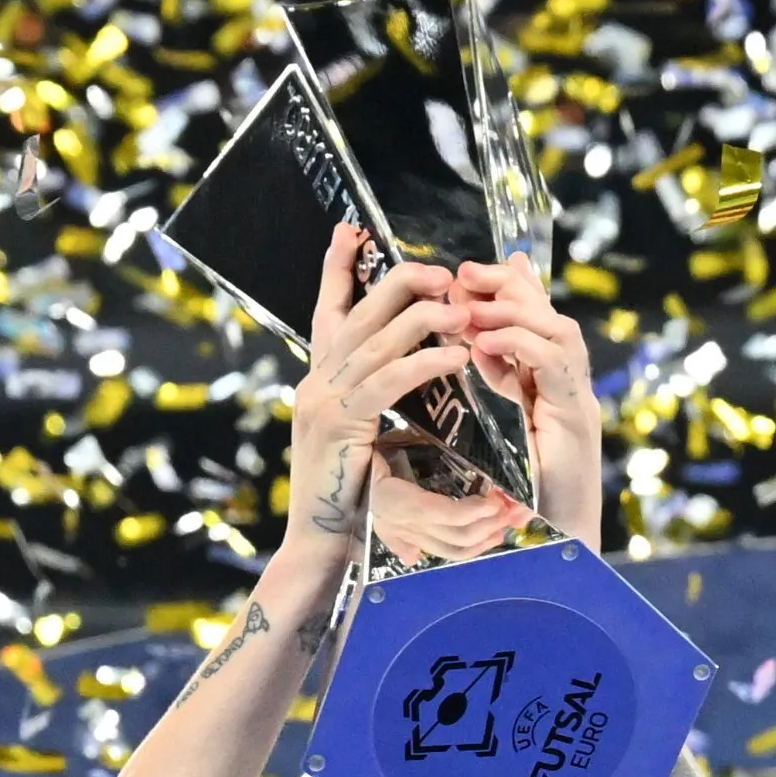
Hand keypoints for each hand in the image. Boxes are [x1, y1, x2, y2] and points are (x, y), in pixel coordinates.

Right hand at [266, 228, 471, 579]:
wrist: (319, 545)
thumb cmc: (346, 501)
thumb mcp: (357, 440)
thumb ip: (368, 403)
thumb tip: (391, 376)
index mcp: (318, 381)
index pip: (327, 312)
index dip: (337, 270)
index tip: (351, 231)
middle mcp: (315, 382)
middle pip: (357, 315)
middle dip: (399, 284)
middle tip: (443, 272)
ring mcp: (322, 401)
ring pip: (375, 343)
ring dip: (422, 320)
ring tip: (460, 308)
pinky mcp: (340, 425)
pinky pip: (387, 383)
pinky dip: (423, 364)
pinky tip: (454, 355)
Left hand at [455, 254, 601, 544]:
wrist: (552, 552)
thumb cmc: (518, 502)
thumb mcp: (493, 431)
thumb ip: (486, 389)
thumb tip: (464, 346)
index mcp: (549, 389)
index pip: (536, 319)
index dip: (506, 288)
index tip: (463, 273)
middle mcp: (570, 390)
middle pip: (550, 315)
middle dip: (508, 287)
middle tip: (462, 274)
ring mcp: (577, 403)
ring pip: (559, 332)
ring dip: (512, 313)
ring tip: (469, 308)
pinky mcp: (577, 421)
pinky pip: (555, 366)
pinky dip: (520, 346)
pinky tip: (483, 344)